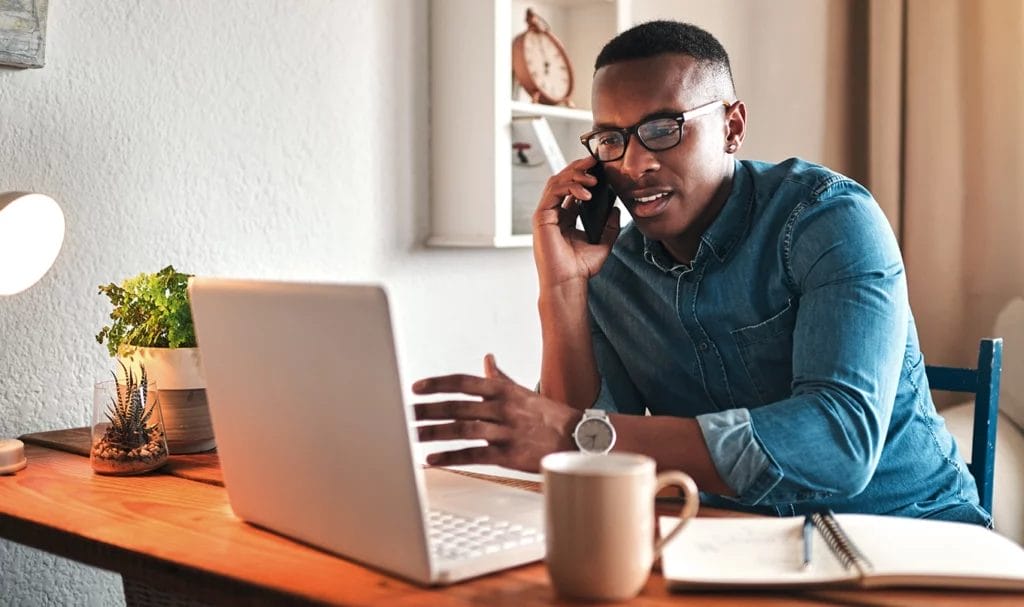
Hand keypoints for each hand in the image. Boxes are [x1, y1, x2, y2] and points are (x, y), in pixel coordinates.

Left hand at [413, 354, 581, 471]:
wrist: (577, 438)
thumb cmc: (547, 415)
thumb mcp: (522, 391)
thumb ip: (500, 377)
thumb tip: (487, 358)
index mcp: (503, 390)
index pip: (464, 382)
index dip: (438, 384)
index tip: (416, 388)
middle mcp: (503, 408)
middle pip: (458, 407)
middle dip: (428, 410)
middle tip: (405, 413)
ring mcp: (506, 432)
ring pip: (463, 430)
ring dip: (435, 433)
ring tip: (413, 435)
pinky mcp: (509, 455)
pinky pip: (475, 455)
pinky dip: (452, 457)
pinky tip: (434, 458)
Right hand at [533, 156, 620, 289]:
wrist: (568, 283)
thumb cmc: (580, 268)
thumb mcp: (603, 243)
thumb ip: (609, 226)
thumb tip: (615, 209)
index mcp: (565, 218)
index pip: (572, 188)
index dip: (584, 175)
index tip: (600, 167)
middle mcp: (554, 213)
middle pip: (563, 180)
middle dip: (578, 168)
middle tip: (595, 160)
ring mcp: (546, 214)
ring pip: (557, 182)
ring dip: (575, 175)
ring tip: (593, 177)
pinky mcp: (542, 218)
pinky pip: (554, 193)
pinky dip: (569, 187)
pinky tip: (585, 193)